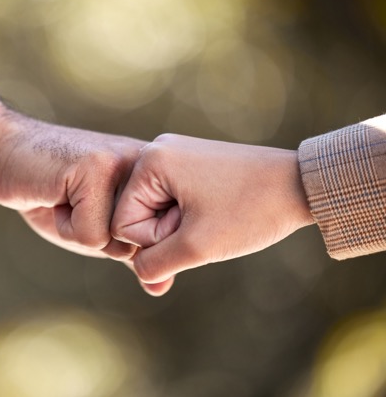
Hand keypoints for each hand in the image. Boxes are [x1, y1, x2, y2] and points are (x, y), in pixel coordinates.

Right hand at [0, 93, 173, 294]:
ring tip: (66, 197)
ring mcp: (125, 164)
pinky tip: (54, 193)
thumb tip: (160, 288)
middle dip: (99, 237)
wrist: (6, 153)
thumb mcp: (97, 228)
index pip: (159, 244)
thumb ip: (131, 253)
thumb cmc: (52, 193)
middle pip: (138, 246)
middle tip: (77, 203)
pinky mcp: (97, 168)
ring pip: (116, 242)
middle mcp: (150, 168)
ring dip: (79, 231)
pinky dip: (63, 224)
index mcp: (157, 179)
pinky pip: (91, 233)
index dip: (118, 241)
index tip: (95, 209)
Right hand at [111, 134, 314, 288]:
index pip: (123, 223)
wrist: (301, 185)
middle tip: (206, 224)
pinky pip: (170, 200)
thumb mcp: (196, 246)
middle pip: (136, 215)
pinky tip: (213, 216)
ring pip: (154, 211)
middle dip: (167, 233)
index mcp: (150, 162)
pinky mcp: (190, 163)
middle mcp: (157, 150)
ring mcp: (175, 154)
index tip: (193, 229)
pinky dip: (188, 217)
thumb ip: (155, 265)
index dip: (155, 241)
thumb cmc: (249, 211)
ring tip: (213, 219)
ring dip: (179, 227)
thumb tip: (142, 273)